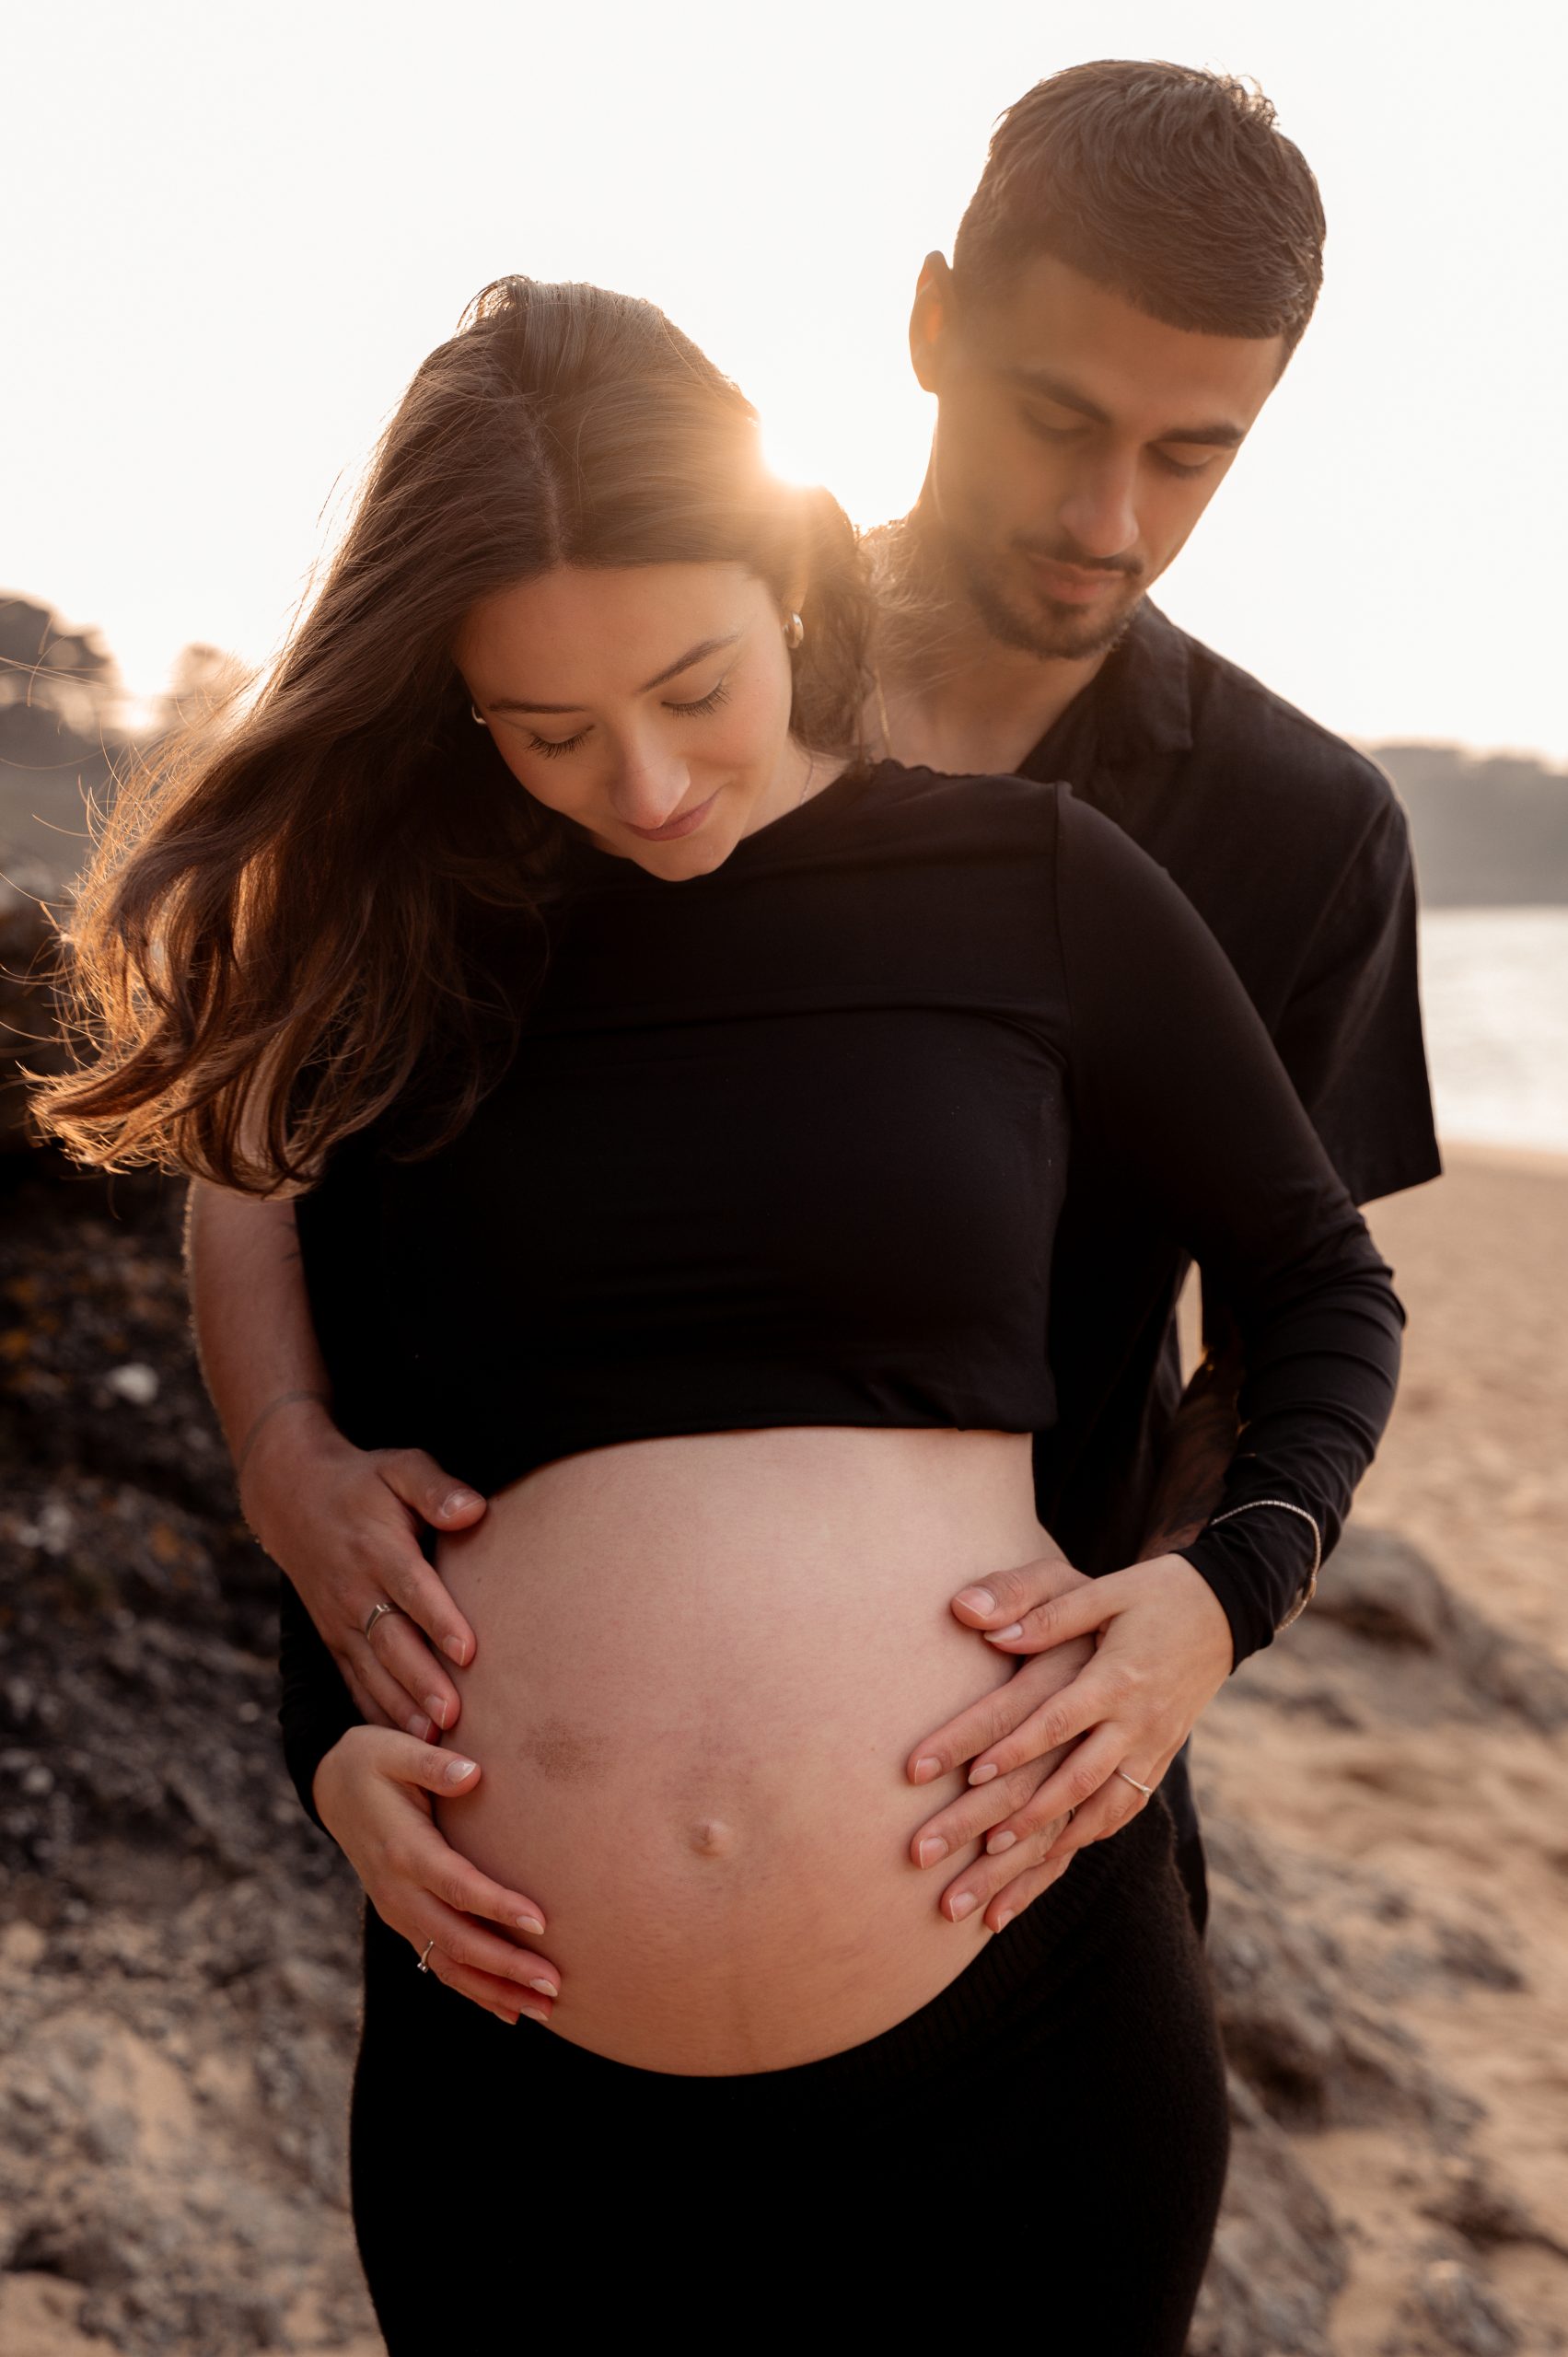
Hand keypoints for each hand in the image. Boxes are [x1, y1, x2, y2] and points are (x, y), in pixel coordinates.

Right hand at [242, 1400, 485, 1738]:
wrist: (291, 1495)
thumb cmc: (364, 1481)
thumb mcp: (400, 1466)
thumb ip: (435, 1488)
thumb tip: (473, 1509)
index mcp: (378, 1548)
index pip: (412, 1588)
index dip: (439, 1621)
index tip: (469, 1652)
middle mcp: (356, 1589)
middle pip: (392, 1641)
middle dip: (421, 1682)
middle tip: (451, 1717)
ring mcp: (340, 1618)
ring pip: (371, 1669)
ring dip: (400, 1707)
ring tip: (429, 1743)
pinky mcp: (333, 1636)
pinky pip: (352, 1678)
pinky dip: (373, 1711)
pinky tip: (395, 1743)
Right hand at [313, 1726, 559, 2026]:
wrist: (332, 1787)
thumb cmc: (373, 1761)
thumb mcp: (395, 1749)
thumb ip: (432, 1764)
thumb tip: (473, 1774)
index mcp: (403, 1851)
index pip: (456, 1887)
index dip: (497, 1907)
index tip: (542, 1922)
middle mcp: (398, 1892)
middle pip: (456, 1941)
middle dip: (506, 1967)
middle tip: (555, 1984)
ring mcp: (398, 1912)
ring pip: (448, 1964)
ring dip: (496, 1990)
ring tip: (546, 2009)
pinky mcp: (403, 1920)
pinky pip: (438, 1964)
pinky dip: (473, 1990)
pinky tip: (509, 2009)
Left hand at [946, 1550, 1234, 1874]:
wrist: (1226, 1611)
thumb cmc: (1155, 1593)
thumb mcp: (1104, 1590)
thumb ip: (1046, 1613)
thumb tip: (982, 1626)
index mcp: (1117, 1678)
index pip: (1057, 1722)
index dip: (1014, 1749)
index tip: (970, 1774)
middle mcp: (1137, 1721)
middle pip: (1073, 1780)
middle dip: (1020, 1814)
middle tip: (977, 1841)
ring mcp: (1154, 1745)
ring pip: (1102, 1806)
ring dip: (1053, 1836)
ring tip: (1002, 1859)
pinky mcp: (1162, 1756)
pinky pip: (1127, 1805)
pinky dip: (1092, 1831)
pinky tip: (1058, 1847)